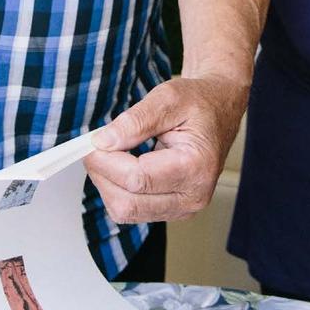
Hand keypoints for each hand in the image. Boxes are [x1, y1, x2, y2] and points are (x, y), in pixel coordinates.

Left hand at [83, 75, 246, 223]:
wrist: (218, 110)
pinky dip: (118, 190)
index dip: (106, 161)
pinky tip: (121, 166)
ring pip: (126, 212)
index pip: (137, 179)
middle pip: (128, 203)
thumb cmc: (199, 102)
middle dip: (102, 175)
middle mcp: (193, 195)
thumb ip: (135, 121)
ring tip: (109, 154)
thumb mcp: (168, 97)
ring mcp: (184, 208)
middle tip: (93, 148)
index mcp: (197, 166)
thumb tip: (104, 141)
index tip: (91, 143)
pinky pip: (133, 211)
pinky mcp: (172, 210)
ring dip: (108, 185)